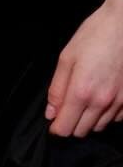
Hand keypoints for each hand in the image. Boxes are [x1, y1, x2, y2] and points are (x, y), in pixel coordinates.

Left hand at [47, 0, 122, 136]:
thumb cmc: (95, 36)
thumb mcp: (67, 58)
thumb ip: (57, 89)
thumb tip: (51, 112)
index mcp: (81, 91)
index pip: (65, 128)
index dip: (56, 127)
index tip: (53, 120)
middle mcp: (102, 102)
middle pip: (81, 131)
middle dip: (71, 124)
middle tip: (67, 107)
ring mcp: (120, 102)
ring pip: (99, 127)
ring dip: (88, 120)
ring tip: (85, 100)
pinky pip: (116, 119)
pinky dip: (106, 114)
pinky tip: (102, 99)